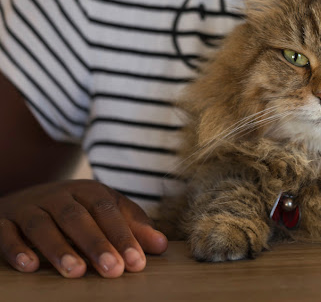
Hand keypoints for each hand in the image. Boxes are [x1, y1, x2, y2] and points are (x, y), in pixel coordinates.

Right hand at [0, 180, 167, 277]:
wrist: (25, 199)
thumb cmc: (77, 212)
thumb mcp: (107, 214)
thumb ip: (132, 228)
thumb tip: (161, 245)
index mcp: (87, 191)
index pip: (108, 211)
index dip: (123, 236)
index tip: (137, 263)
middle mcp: (57, 196)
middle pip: (77, 217)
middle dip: (96, 244)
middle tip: (113, 270)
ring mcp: (29, 208)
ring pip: (43, 225)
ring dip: (59, 249)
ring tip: (76, 272)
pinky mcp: (3, 221)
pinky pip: (7, 234)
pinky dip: (17, 249)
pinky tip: (31, 267)